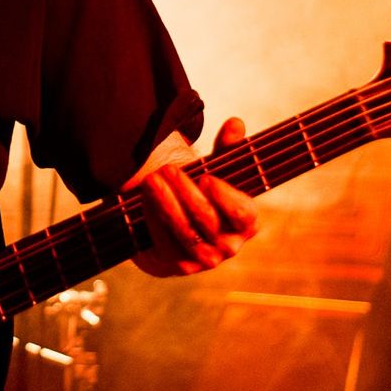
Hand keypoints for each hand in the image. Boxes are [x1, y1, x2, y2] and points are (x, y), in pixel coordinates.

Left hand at [126, 117, 258, 276]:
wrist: (177, 221)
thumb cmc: (202, 191)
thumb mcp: (217, 168)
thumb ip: (227, 148)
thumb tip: (235, 124)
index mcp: (246, 222)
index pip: (243, 213)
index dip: (224, 196)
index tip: (205, 177)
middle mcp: (229, 245)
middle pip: (208, 220)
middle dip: (185, 192)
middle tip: (168, 169)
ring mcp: (204, 259)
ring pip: (186, 234)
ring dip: (166, 205)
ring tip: (152, 180)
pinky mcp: (178, 265)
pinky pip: (165, 244)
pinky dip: (153, 220)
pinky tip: (144, 200)